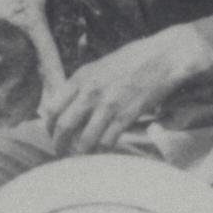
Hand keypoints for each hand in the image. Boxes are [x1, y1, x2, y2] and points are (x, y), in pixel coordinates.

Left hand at [42, 28, 208, 152]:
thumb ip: (82, 85)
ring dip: (81, 152)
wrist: (162, 57)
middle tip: (61, 152)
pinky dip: (103, 150)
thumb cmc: (132, 61)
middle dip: (59, 144)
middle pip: (64, 126)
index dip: (49, 126)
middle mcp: (90, 91)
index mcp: (80, 77)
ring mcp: (108, 105)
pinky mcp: (126, 115)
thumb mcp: (99, 67)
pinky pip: (107, 141)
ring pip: (84, 140)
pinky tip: (103, 149)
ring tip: (82, 155)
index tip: (52, 133)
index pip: (52, 108)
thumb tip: (66, 105)